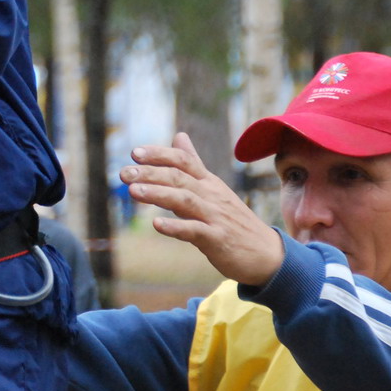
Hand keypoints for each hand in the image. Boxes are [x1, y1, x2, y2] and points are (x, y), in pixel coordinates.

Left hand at [123, 132, 284, 286]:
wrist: (267, 254)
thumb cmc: (233, 220)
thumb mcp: (214, 188)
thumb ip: (193, 164)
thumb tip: (179, 135)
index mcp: (208, 182)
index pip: (183, 160)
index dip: (159, 154)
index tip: (134, 152)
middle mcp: (211, 195)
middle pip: (179, 177)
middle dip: (149, 173)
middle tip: (123, 174)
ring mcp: (215, 217)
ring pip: (184, 200)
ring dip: (158, 195)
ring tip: (133, 192)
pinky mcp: (218, 240)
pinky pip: (195, 231)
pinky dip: (176, 227)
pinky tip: (156, 225)